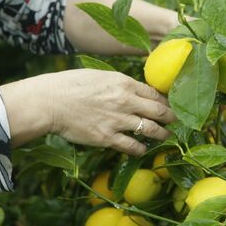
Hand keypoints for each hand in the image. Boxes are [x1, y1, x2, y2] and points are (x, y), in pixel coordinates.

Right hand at [0, 69, 175, 154]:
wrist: (49, 102)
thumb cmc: (70, 85)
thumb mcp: (99, 76)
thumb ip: (119, 84)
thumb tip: (134, 90)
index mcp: (123, 83)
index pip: (154, 94)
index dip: (165, 102)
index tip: (170, 106)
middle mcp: (125, 101)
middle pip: (159, 111)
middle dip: (171, 118)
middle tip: (176, 122)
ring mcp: (118, 120)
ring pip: (151, 130)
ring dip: (162, 134)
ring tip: (166, 136)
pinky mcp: (108, 138)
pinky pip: (133, 146)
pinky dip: (141, 149)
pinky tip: (143, 149)